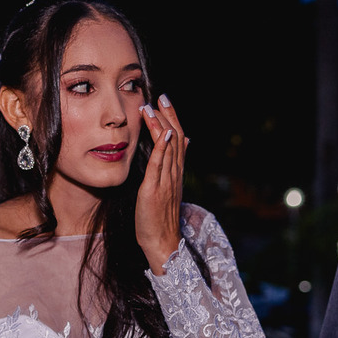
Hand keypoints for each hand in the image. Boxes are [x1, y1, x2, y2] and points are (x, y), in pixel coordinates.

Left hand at [136, 94, 187, 273]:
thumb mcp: (168, 186)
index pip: (177, 139)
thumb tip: (183, 141)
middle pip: (175, 138)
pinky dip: (163, 147)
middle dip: (169, 115)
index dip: (173, 118)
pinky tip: (165, 132)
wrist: (162, 241)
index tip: (165, 101)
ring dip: (162, 125)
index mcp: (176, 172)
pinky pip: (161, 165)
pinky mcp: (156, 189)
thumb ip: (173, 164)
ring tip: (154, 106)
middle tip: (162, 95)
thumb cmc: (160, 217)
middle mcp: (174, 174)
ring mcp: (166, 181)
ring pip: (168, 147)